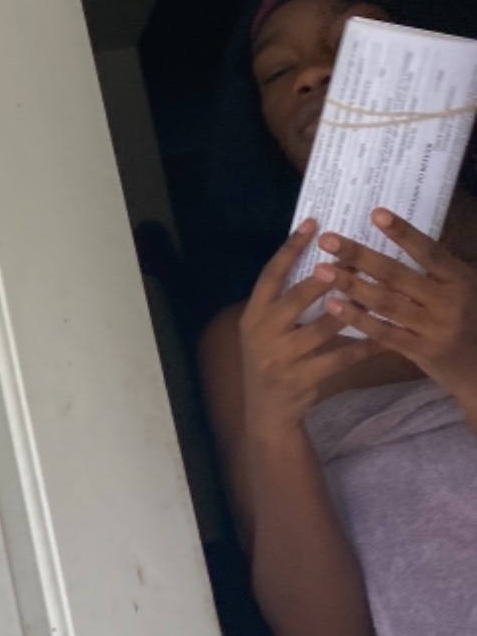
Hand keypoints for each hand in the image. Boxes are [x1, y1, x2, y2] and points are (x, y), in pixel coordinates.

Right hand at [240, 220, 363, 437]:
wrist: (266, 411)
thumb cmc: (272, 361)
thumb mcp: (265, 330)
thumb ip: (282, 303)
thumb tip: (318, 262)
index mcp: (253, 316)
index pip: (269, 275)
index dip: (290, 248)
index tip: (312, 223)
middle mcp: (262, 333)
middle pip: (297, 297)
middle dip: (326, 277)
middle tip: (352, 256)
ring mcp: (281, 357)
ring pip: (323, 327)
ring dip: (352, 309)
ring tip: (376, 293)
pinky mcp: (302, 378)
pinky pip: (340, 358)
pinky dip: (363, 347)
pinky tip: (383, 337)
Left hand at [316, 209, 476, 408]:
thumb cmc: (470, 316)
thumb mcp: (463, 286)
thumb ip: (436, 268)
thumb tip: (399, 236)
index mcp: (459, 279)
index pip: (429, 251)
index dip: (403, 233)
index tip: (375, 214)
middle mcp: (447, 301)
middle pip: (397, 275)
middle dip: (360, 256)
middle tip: (327, 240)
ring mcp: (433, 328)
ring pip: (386, 303)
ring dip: (351, 285)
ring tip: (321, 270)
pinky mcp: (420, 352)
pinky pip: (383, 332)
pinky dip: (358, 318)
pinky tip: (334, 305)